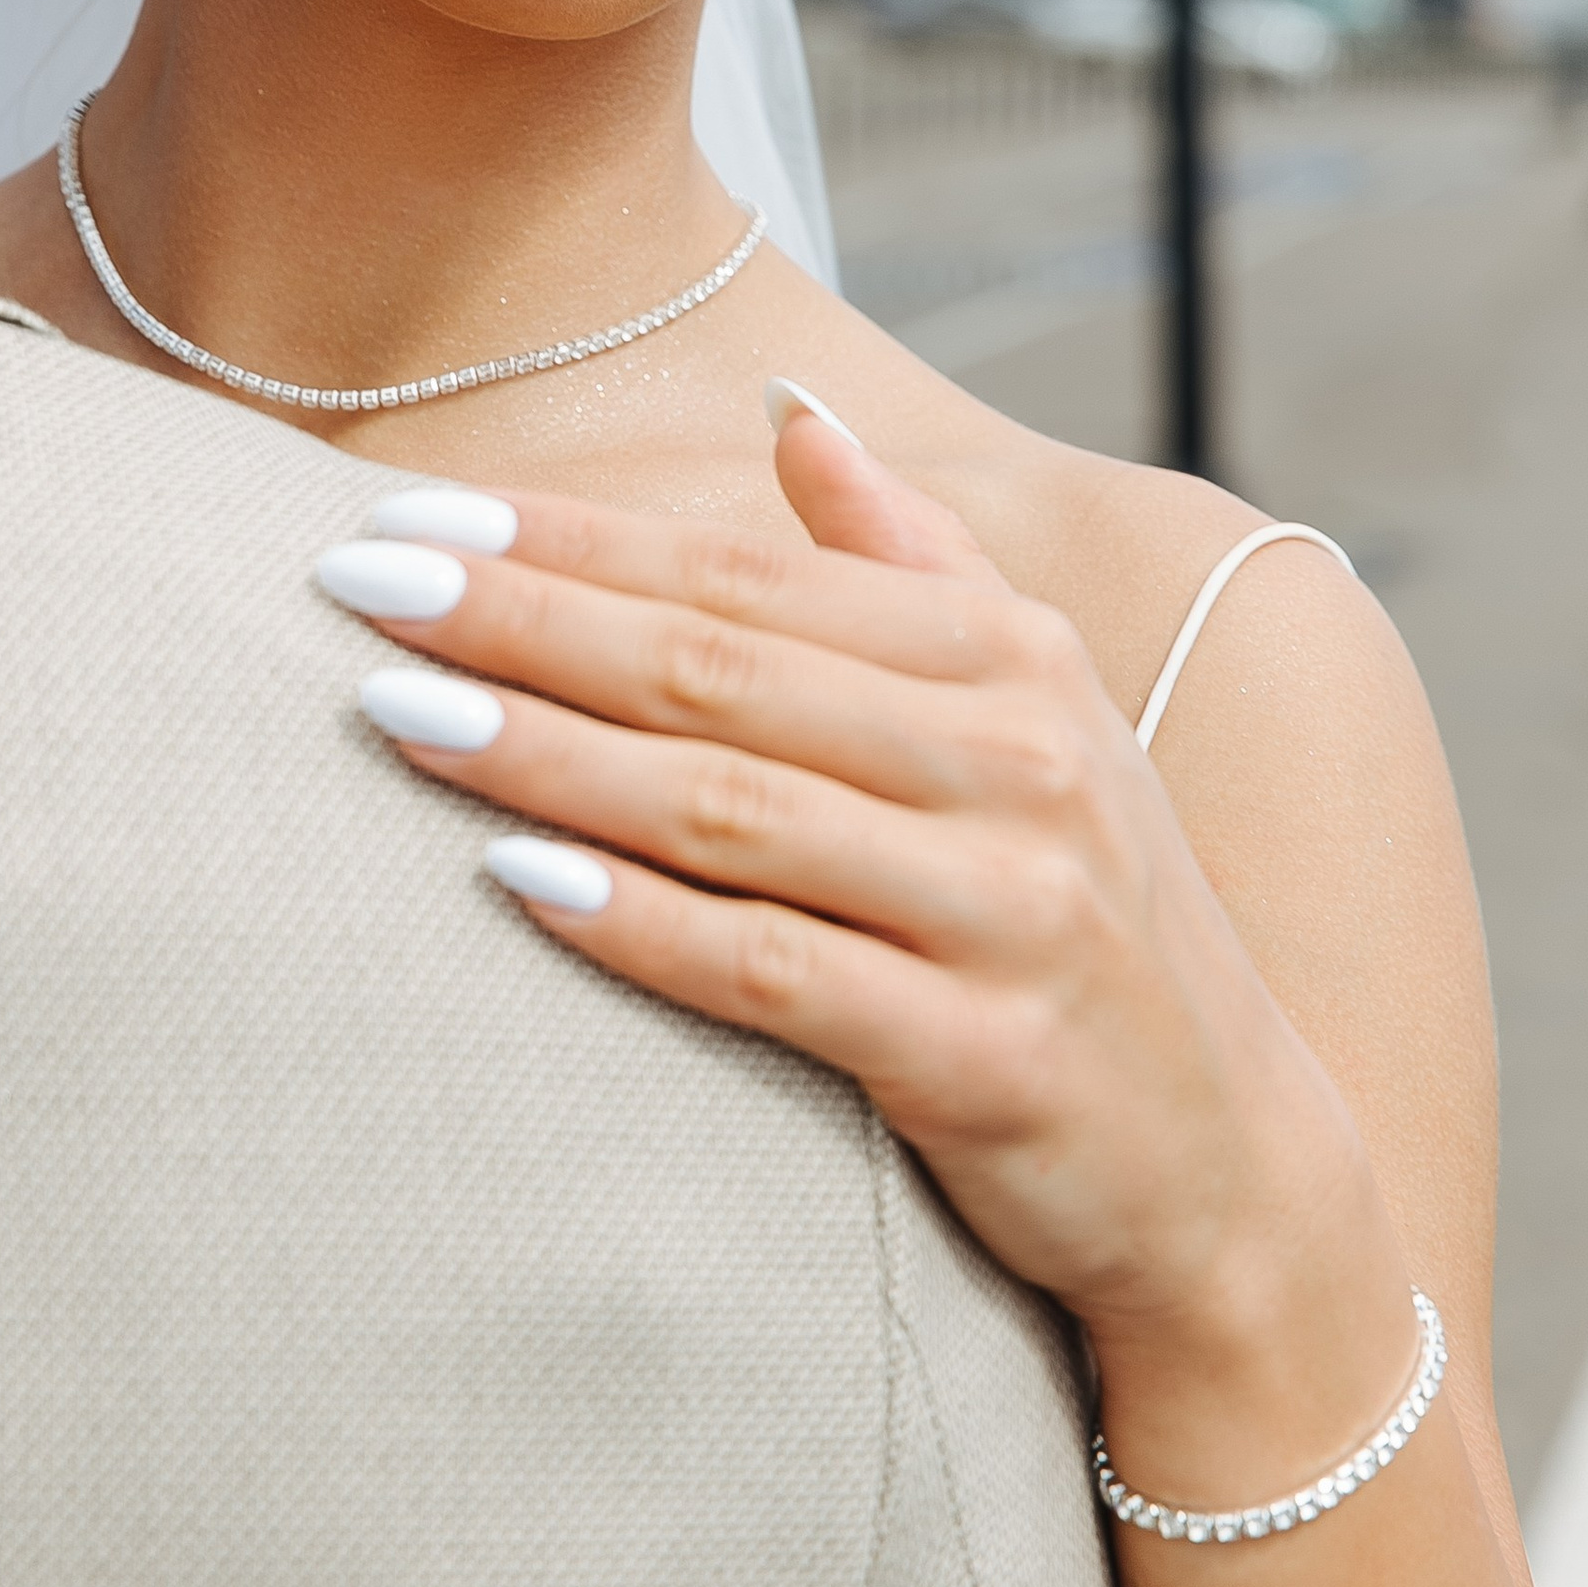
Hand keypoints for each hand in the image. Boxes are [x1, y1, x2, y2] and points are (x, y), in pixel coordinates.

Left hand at [319, 400, 1412, 1495]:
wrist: (1234, 1171)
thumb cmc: (1091, 916)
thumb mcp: (1039, 713)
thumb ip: (909, 560)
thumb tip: (791, 415)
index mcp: (1009, 659)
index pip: (746, 576)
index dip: (571, 541)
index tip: (411, 508)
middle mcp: (1016, 763)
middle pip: (717, 671)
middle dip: (520, 619)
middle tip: (353, 578)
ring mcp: (1007, 910)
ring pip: (728, 808)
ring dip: (545, 755)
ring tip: (391, 711)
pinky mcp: (985, 1056)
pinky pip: (771, 974)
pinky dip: (637, 924)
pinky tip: (513, 884)